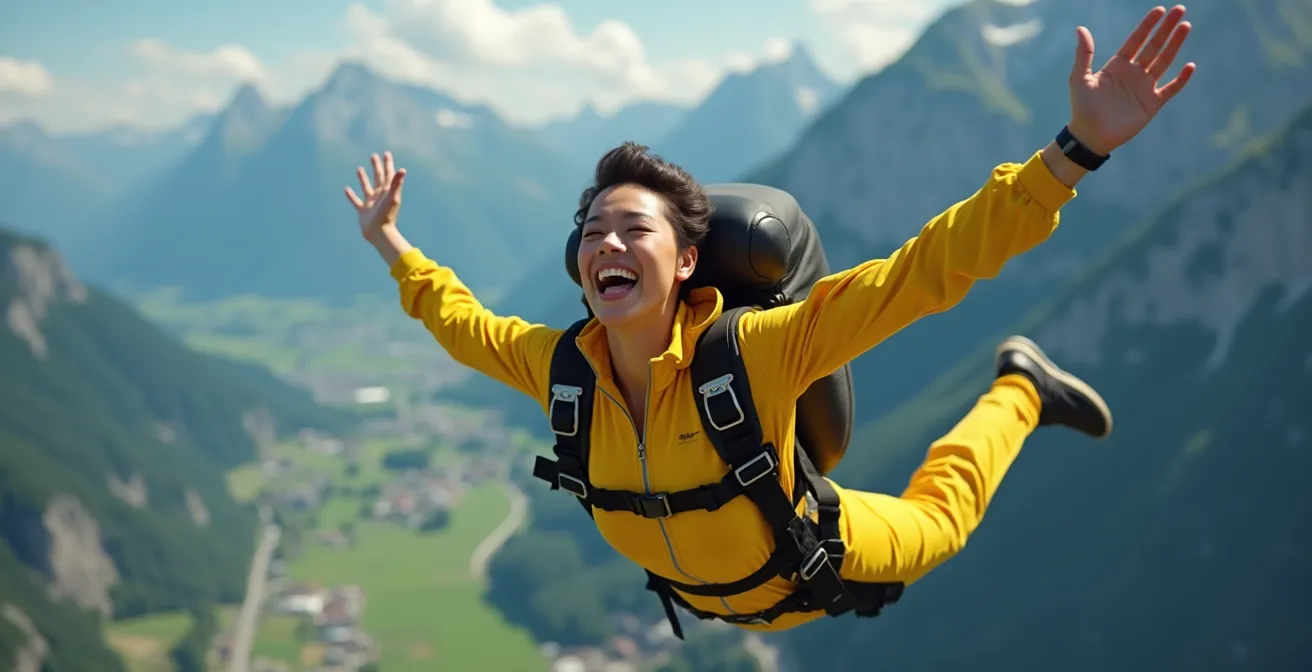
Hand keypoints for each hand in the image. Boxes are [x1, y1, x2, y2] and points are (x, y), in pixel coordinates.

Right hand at [344, 151, 406, 241]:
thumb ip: (396, 183)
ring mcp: (371, 203)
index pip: (388, 174)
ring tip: (359, 168)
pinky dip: (351, 195)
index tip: (386, 153)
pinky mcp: (363, 211)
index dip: (388, 164)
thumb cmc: (387, 216)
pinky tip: (346, 189)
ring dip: (363, 178)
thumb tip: (402, 169)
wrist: (380, 233)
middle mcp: (380, 196)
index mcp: (387, 192)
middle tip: (373, 156)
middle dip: (376, 167)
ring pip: (366, 187)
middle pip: (378, 178)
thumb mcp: (392, 197)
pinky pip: (356, 201)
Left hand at [1067, 5, 1196, 154]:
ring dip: (1175, 45)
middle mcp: (1133, 73)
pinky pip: (1171, 88)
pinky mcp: (1152, 104)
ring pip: (1164, 61)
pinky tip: (1190, 66)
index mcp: (1117, 65)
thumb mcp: (1080, 79)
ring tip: (1185, 27)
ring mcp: (1144, 87)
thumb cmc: (1082, 108)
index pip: (1136, 40)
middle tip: (1180, 10)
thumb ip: (1083, 54)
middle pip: (1154, 46)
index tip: (1160, 10)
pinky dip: (1181, 79)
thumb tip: (1081, 29)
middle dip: (1167, 28)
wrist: (1090, 136)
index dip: (1148, 25)